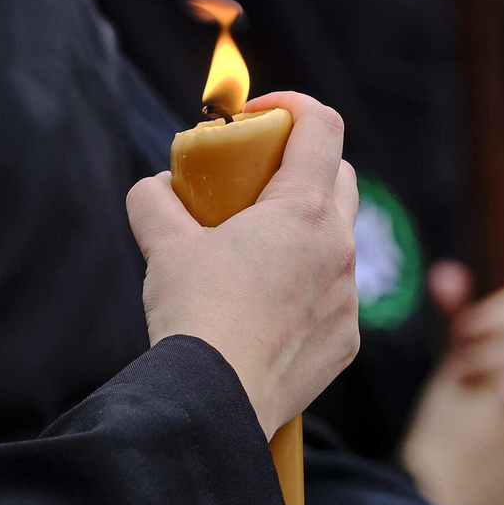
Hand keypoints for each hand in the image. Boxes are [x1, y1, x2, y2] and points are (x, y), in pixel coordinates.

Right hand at [126, 92, 359, 438]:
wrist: (213, 398)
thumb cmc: (193, 313)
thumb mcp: (164, 245)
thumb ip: (156, 201)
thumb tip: (154, 187)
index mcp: (305, 210)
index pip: (322, 126)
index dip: (291, 106)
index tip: (255, 117)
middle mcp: (341, 247)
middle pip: (339, 178)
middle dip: (302, 166)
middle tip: (254, 182)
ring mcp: (349, 297)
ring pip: (339, 240)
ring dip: (306, 230)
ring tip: (256, 248)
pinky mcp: (346, 340)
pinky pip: (335, 295)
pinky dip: (307, 285)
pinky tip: (267, 305)